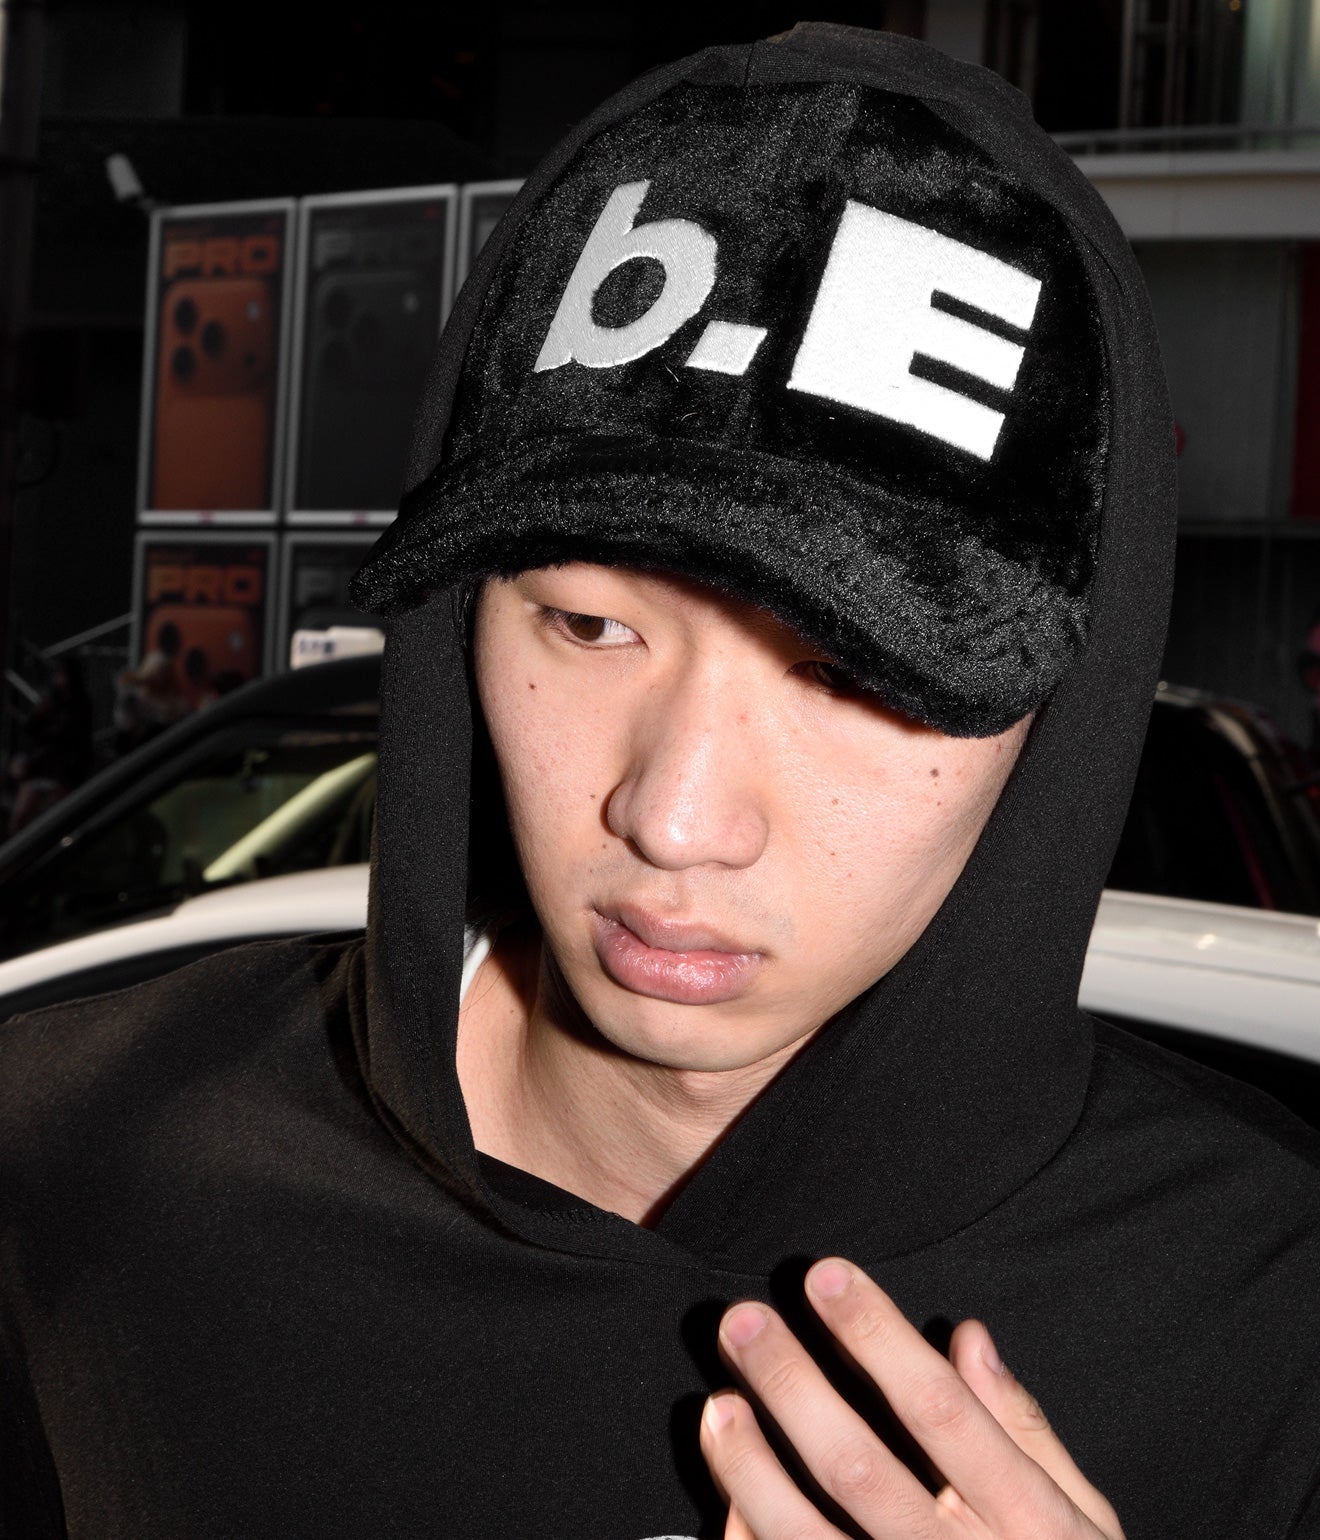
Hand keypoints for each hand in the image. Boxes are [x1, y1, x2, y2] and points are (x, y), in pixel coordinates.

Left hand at [699, 1258, 1123, 1538]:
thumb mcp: (1080, 1521)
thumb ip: (1028, 1432)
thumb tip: (968, 1337)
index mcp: (1026, 1523)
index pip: (939, 1410)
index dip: (878, 1337)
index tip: (827, 1276)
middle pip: (858, 1467)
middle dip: (792, 1385)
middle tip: (742, 1320)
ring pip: (808, 1539)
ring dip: (751, 1470)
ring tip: (718, 1407)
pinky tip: (728, 1503)